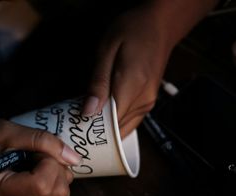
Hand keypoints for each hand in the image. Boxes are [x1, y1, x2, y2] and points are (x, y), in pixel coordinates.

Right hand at [0, 117, 80, 195]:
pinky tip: (29, 164)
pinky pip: (48, 193)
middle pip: (56, 193)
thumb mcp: (6, 131)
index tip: (36, 146)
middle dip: (55, 166)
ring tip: (29, 156)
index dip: (50, 161)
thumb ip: (41, 141)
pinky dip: (47, 175)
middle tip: (34, 150)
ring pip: (56, 193)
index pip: (44, 185)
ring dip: (52, 170)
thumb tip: (74, 158)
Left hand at [82, 3, 172, 136]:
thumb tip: (88, 112)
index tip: (75, 126)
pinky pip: (130, 120)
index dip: (91, 129)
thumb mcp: (107, 50)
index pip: (110, 123)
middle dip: (97, 130)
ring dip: (106, 127)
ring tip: (88, 117)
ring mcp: (148, 103)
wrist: (159, 24)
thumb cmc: (131, 32)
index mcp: (131, 88)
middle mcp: (143, 101)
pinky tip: (103, 113)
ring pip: (124, 128)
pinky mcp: (149, 102)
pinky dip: (116, 121)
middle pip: (117, 129)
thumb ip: (98, 83)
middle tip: (77, 123)